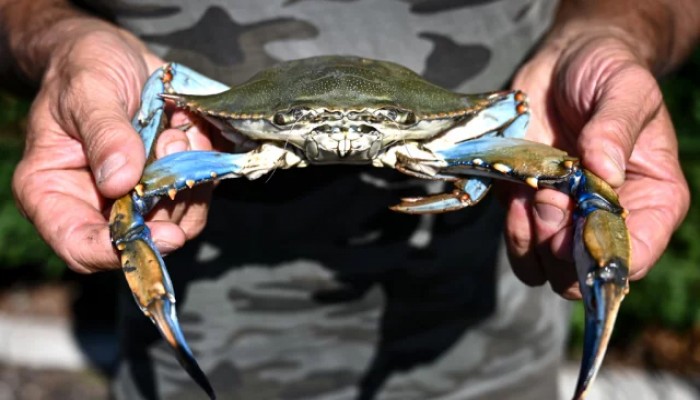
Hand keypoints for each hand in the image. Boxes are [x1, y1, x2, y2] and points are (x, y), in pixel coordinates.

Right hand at [11, 19, 210, 272]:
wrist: (113, 52)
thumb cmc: (84, 66)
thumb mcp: (88, 90)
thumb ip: (104, 133)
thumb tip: (119, 181)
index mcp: (53, 190)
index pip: (79, 245)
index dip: (119, 251)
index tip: (162, 235)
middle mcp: (94, 203)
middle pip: (139, 238)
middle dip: (167, 202)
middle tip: (172, 146)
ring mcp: (135, 196)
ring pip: (176, 218)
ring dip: (188, 178)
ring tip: (175, 129)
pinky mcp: (167, 183)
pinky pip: (197, 194)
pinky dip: (203, 166)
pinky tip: (189, 130)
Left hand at [506, 32, 689, 297]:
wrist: (564, 62)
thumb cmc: (607, 72)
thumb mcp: (625, 88)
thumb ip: (617, 127)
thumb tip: (605, 170)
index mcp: (652, 200)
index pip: (634, 256)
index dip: (602, 256)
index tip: (577, 226)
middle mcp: (608, 219)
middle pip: (583, 273)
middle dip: (560, 248)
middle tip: (549, 202)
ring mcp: (565, 218)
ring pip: (545, 270)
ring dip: (531, 241)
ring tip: (531, 196)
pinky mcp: (528, 208)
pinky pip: (518, 244)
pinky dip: (512, 228)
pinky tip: (515, 193)